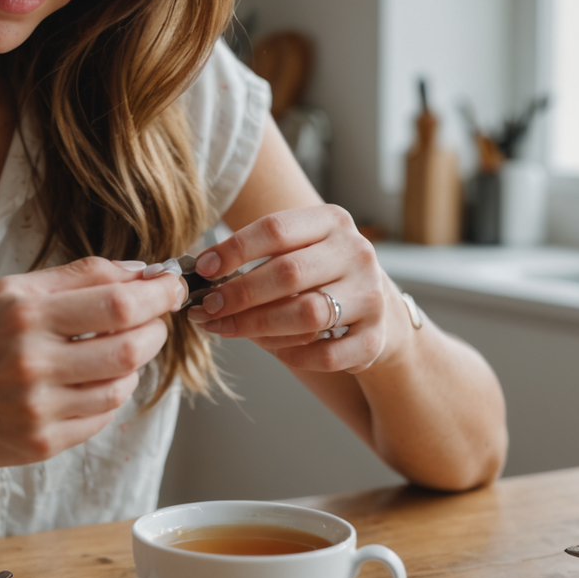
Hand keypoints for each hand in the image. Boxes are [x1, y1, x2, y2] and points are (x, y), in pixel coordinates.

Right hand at [0, 257, 187, 467]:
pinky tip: (89, 383)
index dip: (159, 294)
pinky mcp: (40, 444)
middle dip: (157, 330)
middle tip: (155, 320)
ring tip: (116, 352)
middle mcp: (31, 362)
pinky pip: (101, 418)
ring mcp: (36, 408)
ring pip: (122, 386)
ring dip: (133, 366)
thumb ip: (77, 278)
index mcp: (24, 314)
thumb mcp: (10, 292)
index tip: (174, 287)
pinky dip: (108, 397)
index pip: (118, 302)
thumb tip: (143, 271)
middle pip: (130, 347)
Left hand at [185, 206, 405, 374]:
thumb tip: (201, 271)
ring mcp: (370, 296)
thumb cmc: (320, 276)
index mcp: (333, 222)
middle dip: (239, 294)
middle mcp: (357, 253)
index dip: (234, 249)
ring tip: (227, 328)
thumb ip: (260, 254)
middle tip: (206, 308)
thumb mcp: (300, 249)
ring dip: (257, 326)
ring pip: (306, 314)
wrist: (377, 310)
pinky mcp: (375, 338)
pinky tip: (275, 349)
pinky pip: (325, 355)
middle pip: (288, 273)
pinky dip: (292, 355)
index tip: (204, 269)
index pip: (277, 228)